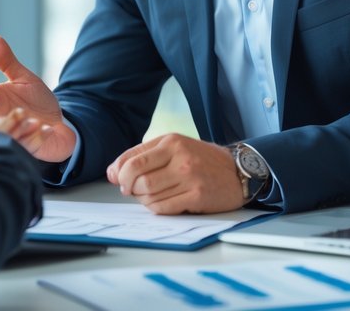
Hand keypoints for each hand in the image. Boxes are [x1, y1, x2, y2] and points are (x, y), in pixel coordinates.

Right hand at [0, 35, 76, 162]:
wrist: (56, 125)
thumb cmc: (36, 101)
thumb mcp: (24, 79)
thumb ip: (8, 63)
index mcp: (0, 102)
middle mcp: (4, 120)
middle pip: (1, 120)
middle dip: (12, 117)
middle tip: (22, 112)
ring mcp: (16, 136)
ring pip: (15, 135)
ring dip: (26, 128)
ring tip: (36, 122)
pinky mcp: (28, 149)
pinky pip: (30, 146)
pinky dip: (39, 137)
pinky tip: (47, 130)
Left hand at [105, 133, 245, 213]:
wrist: (238, 172)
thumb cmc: (202, 160)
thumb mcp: (174, 148)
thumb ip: (143, 156)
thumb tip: (112, 172)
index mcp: (170, 142)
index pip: (131, 159)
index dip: (118, 173)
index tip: (119, 180)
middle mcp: (179, 157)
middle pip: (136, 178)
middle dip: (127, 188)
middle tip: (131, 191)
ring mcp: (189, 177)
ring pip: (148, 194)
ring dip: (143, 199)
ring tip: (150, 196)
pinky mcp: (197, 196)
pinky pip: (163, 207)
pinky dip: (156, 208)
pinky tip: (162, 203)